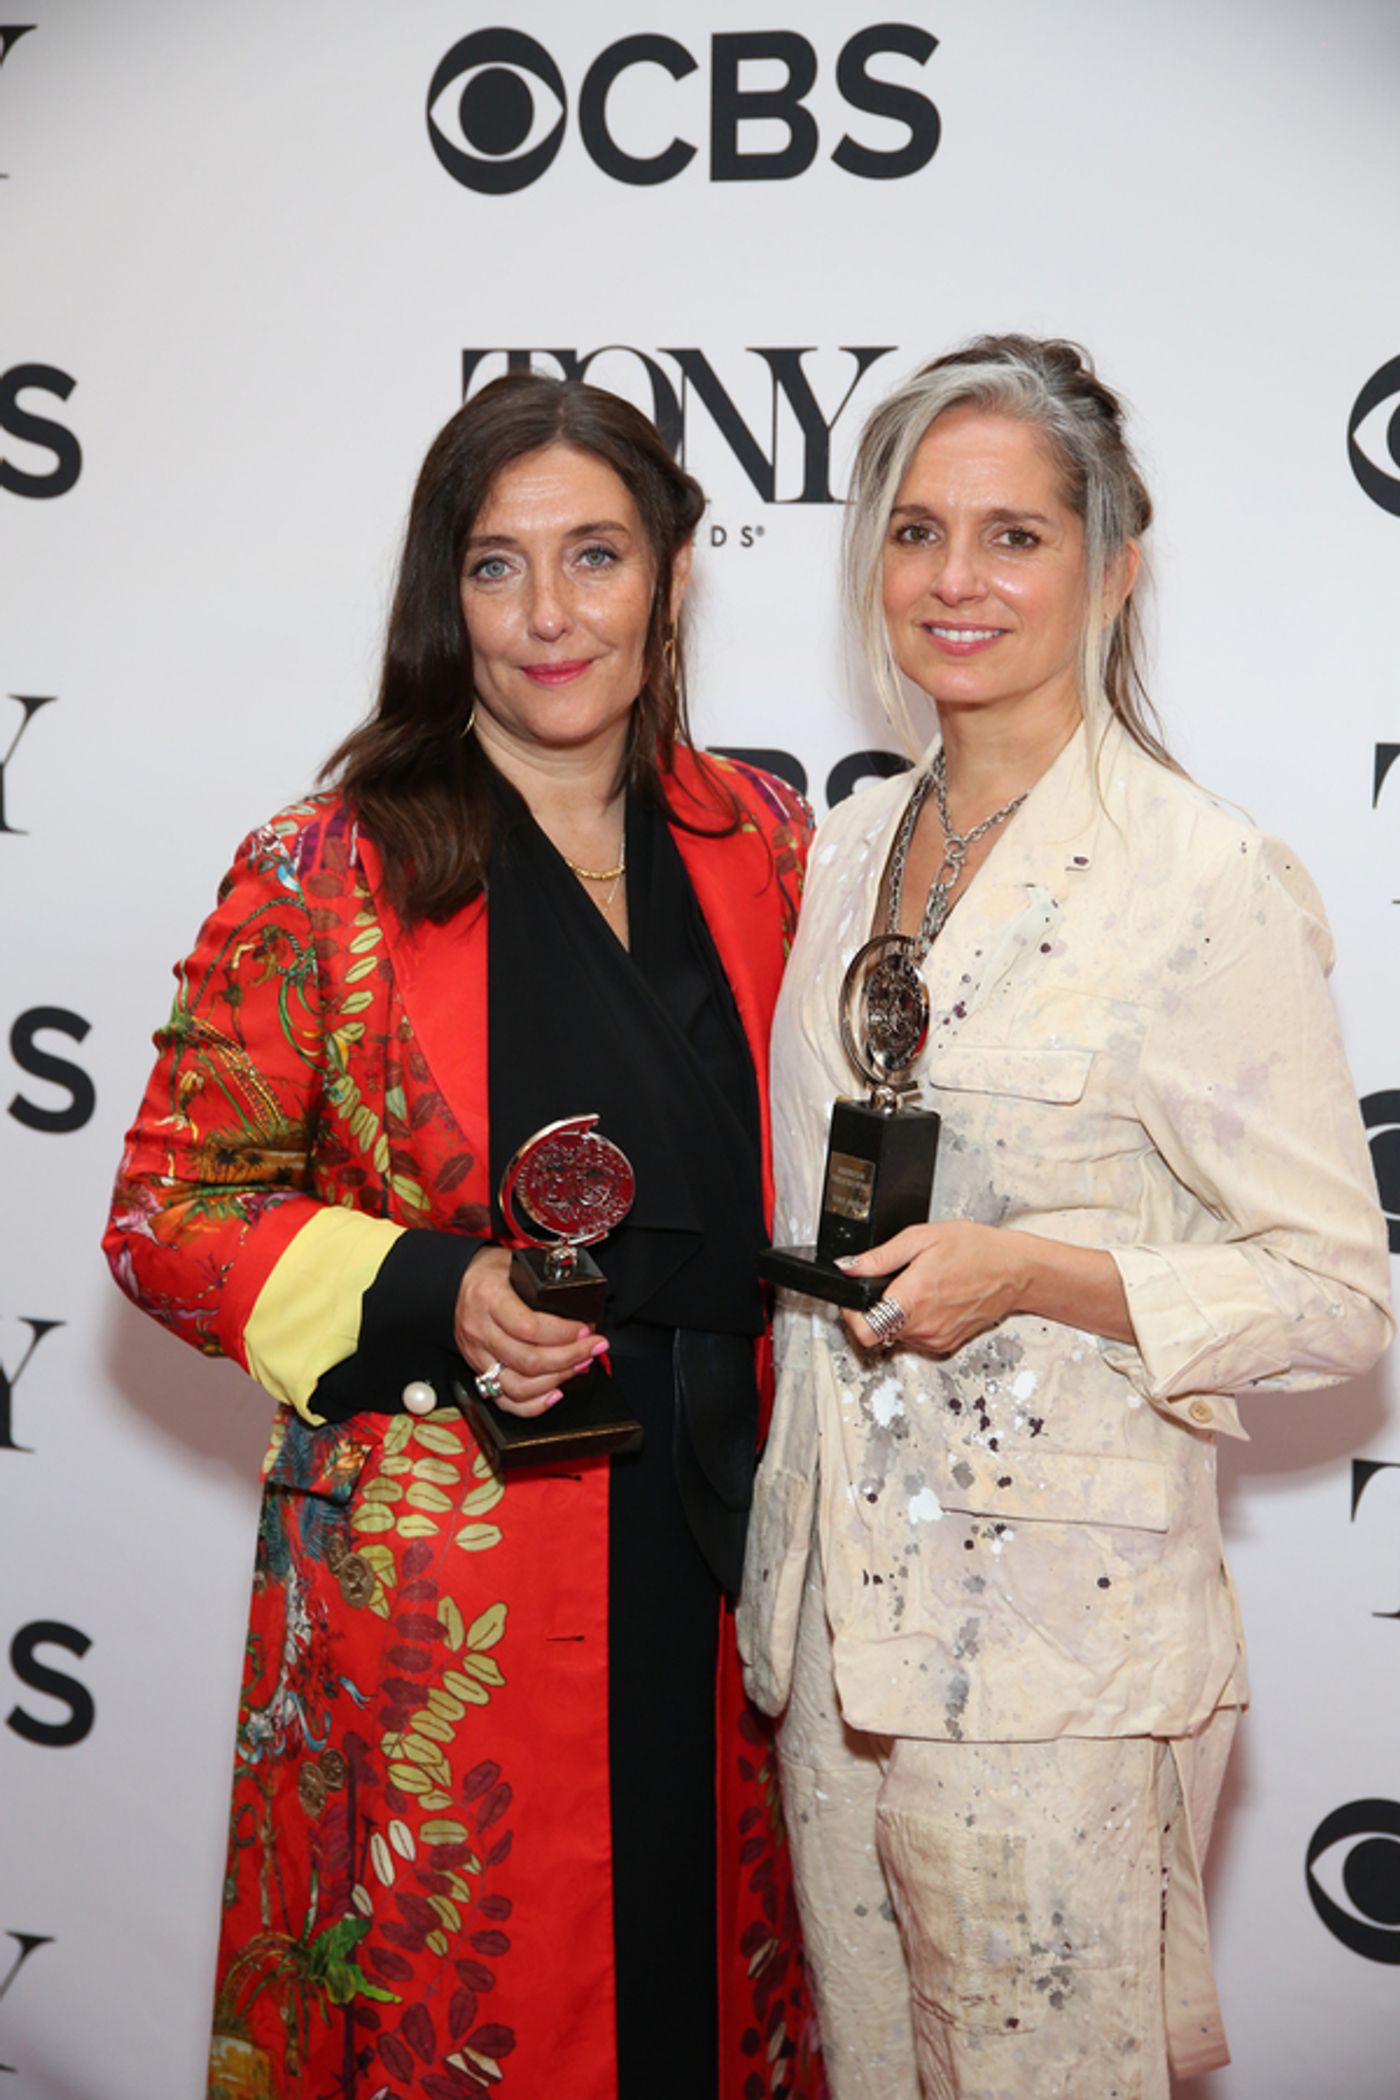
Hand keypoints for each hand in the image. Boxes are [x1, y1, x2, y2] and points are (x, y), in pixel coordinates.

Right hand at [454, 1248, 607, 1417]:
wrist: (458, 1281)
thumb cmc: (492, 1273)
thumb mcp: (517, 1264)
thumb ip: (545, 1282)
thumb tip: (585, 1299)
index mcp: (490, 1298)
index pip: (529, 1327)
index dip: (563, 1333)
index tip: (586, 1330)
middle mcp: (480, 1330)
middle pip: (528, 1360)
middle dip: (570, 1358)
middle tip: (592, 1348)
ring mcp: (477, 1355)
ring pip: (518, 1386)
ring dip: (557, 1380)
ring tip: (578, 1366)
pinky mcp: (478, 1372)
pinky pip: (504, 1402)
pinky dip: (533, 1405)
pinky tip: (554, 1393)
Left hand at [837, 1222, 1030, 1357]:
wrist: (1015, 1270)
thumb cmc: (976, 1250)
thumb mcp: (922, 1238)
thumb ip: (881, 1256)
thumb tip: (849, 1265)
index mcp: (914, 1298)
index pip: (864, 1330)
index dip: (851, 1315)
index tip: (854, 1300)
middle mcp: (925, 1325)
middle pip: (878, 1331)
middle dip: (875, 1309)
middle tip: (888, 1284)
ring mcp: (937, 1338)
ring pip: (897, 1335)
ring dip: (896, 1316)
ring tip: (915, 1288)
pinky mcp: (947, 1344)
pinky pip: (917, 1338)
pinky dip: (916, 1322)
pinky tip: (930, 1300)